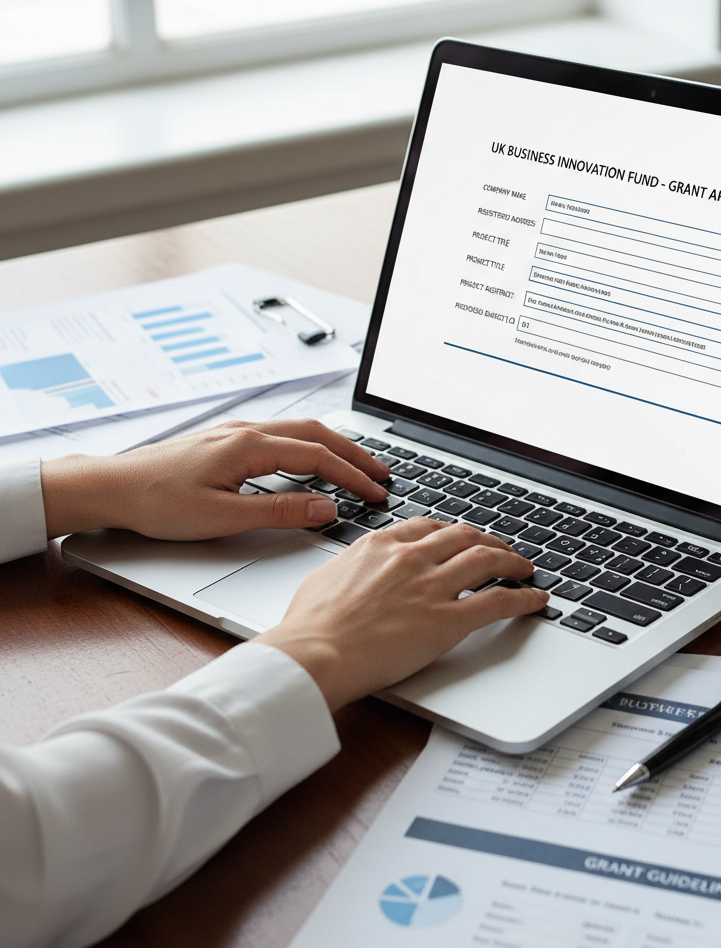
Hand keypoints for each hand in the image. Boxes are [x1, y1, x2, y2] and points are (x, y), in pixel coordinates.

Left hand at [40, 418, 390, 539]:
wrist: (110, 487)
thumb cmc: (157, 503)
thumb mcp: (222, 517)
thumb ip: (279, 512)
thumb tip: (325, 508)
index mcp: (249, 446)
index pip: (318, 457)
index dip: (352, 476)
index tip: (376, 493)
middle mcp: (246, 430)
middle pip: (317, 433)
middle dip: (355, 452)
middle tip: (383, 472)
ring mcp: (236, 431)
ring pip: (300, 429)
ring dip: (334, 445)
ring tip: (358, 464)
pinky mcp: (226, 439)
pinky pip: (281, 434)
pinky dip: (310, 445)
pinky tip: (312, 460)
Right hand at [255, 518, 547, 709]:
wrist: (313, 654)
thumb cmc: (310, 627)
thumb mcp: (326, 578)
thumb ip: (352, 567)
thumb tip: (356, 570)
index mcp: (381, 545)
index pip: (429, 527)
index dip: (454, 533)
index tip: (462, 539)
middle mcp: (411, 558)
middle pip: (465, 536)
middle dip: (488, 541)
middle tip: (500, 551)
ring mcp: (432, 587)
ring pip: (488, 560)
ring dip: (513, 562)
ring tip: (525, 569)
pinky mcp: (448, 620)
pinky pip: (498, 600)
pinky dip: (523, 597)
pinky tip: (535, 599)